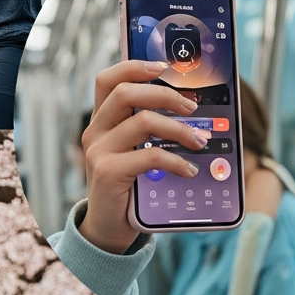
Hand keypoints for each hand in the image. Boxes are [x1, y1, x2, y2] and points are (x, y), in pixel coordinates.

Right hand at [77, 60, 211, 253]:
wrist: (109, 226)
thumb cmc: (129, 185)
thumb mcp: (134, 151)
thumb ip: (148, 130)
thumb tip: (192, 109)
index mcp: (101, 120)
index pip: (107, 79)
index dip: (134, 67)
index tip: (163, 67)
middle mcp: (95, 131)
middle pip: (127, 93)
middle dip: (165, 95)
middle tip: (192, 107)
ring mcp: (98, 151)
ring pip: (142, 121)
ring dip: (179, 129)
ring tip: (200, 141)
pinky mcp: (108, 173)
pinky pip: (150, 156)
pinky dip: (176, 161)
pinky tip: (189, 170)